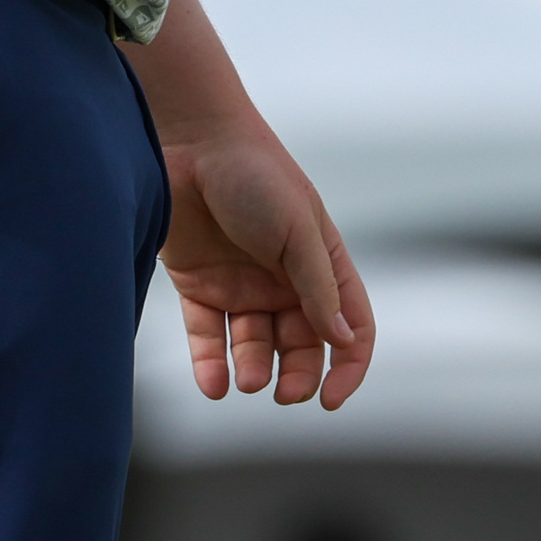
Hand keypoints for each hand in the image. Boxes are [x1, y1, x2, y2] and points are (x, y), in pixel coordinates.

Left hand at [159, 122, 374, 406]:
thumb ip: (318, 286)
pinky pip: (209, 338)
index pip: (349, 327)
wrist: (190, 142)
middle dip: (297, 376)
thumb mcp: (297, 230)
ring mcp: (241, 285)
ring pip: (255, 347)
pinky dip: (212, 366)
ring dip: (255, 370)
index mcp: (322, 263)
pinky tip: (215, 385)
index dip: (348, 365)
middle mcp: (285, 280)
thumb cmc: (255, 175)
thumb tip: (341, 341)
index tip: (331, 399)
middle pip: (302, 346)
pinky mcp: (200, 286)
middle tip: (283, 394)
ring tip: (247, 381)